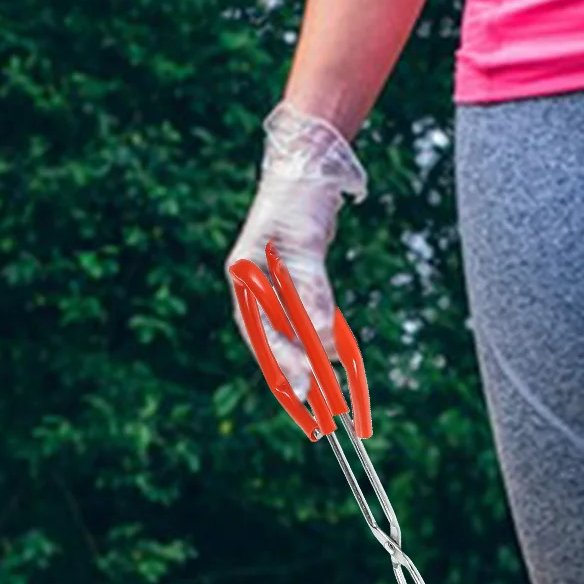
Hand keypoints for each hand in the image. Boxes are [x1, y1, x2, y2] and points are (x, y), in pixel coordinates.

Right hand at [226, 102, 368, 401]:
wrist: (305, 173)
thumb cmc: (298, 201)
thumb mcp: (305, 243)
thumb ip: (311, 286)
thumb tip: (321, 331)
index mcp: (244, 277)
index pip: (260, 332)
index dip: (282, 363)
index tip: (304, 390)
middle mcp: (253, 288)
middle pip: (272, 343)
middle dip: (297, 376)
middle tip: (322, 409)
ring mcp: (270, 290)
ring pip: (290, 338)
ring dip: (313, 363)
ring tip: (338, 392)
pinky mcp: (291, 290)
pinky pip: (304, 325)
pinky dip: (321, 344)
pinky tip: (340, 362)